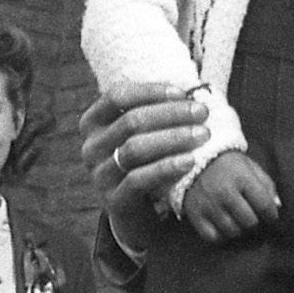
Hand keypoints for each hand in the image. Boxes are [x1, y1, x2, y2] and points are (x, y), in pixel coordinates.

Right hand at [80, 82, 208, 255]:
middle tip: (202, 112)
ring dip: (174, 138)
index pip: (117, 95)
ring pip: (135, 149)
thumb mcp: (142, 133)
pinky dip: (167, 167)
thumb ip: (155, 109)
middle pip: (130, 121)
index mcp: (92, 122)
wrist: (135, 211)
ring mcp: (99, 175)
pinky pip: (139, 179)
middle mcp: (90, 147)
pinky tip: (190, 161)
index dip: (151, 91)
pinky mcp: (112, 201)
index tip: (183, 92)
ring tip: (202, 134)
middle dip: (171, 114)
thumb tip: (192, 81)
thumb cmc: (144, 160)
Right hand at [183, 150, 279, 241]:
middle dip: (255, 222)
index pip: (264, 205)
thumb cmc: (227, 163)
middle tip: (252, 217)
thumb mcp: (250, 166)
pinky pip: (213, 237)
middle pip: (249, 222)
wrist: (193, 156)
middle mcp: (225, 193)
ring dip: (239, 229)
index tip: (271, 216)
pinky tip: (223, 227)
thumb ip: (266, 184)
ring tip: (238, 221)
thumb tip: (277, 206)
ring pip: (232, 232)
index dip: (271, 215)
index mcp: (242, 178)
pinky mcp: (195, 215)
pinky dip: (221, 236)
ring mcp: (209, 205)